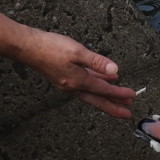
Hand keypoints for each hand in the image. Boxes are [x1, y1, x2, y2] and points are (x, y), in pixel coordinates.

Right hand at [18, 28, 136, 118]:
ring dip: (106, 96)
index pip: (104, 90)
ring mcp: (68, 83)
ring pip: (92, 93)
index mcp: (78, 81)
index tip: (132, 97)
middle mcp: (73, 86)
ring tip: (120, 97)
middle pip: (98, 100)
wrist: (27, 46)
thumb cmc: (50, 47)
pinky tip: (105, 78)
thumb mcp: (77, 51)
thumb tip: (115, 71)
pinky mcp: (64, 77)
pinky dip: (96, 83)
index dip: (119, 94)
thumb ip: (97, 62)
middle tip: (128, 113)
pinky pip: (85, 85)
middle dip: (114, 107)